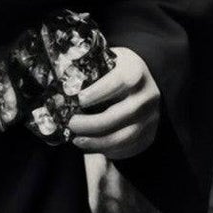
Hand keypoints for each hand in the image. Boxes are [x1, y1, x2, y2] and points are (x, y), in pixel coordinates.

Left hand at [68, 46, 159, 160]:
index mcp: (136, 71)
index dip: (99, 92)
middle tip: (72, 124)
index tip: (79, 100)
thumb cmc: (116, 72)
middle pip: (123, 114)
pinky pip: (128, 147)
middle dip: (93, 123)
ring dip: (98, 142)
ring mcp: (151, 117)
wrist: (142, 84)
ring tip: (77, 140)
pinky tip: (91, 146)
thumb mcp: (106, 62)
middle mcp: (149, 95)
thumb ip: (87, 69)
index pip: (121, 82)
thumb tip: (60, 80)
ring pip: (125, 136)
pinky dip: (108, 150)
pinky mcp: (149, 134)